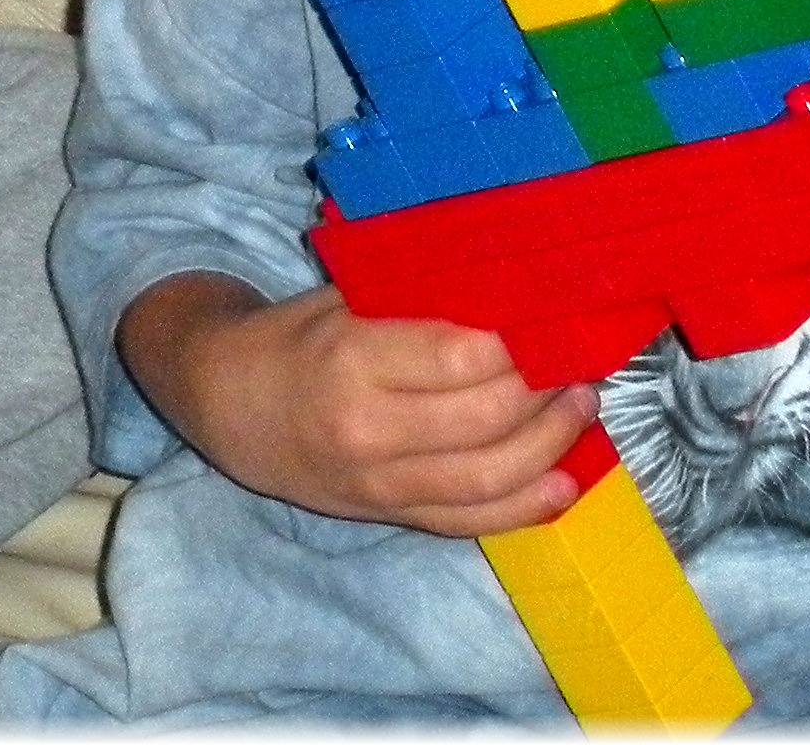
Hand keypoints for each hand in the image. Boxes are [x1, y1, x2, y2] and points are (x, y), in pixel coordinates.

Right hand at [126, 276, 595, 535]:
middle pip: (486, 419)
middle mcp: (368, 431)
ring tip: (582, 406)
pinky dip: (527, 506)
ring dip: (552, 443)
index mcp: (352, 360)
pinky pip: (471, 522)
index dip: (518, 341)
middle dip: (546, 389)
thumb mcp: (345, 299)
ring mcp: (380, 484)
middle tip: (577, 360)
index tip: (551, 315)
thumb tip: (512, 288)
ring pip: (489, 478)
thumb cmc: (293, 337)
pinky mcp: (390, 516)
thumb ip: (419, 299)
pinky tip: (566, 480)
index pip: (460, 357)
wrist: (228, 408)